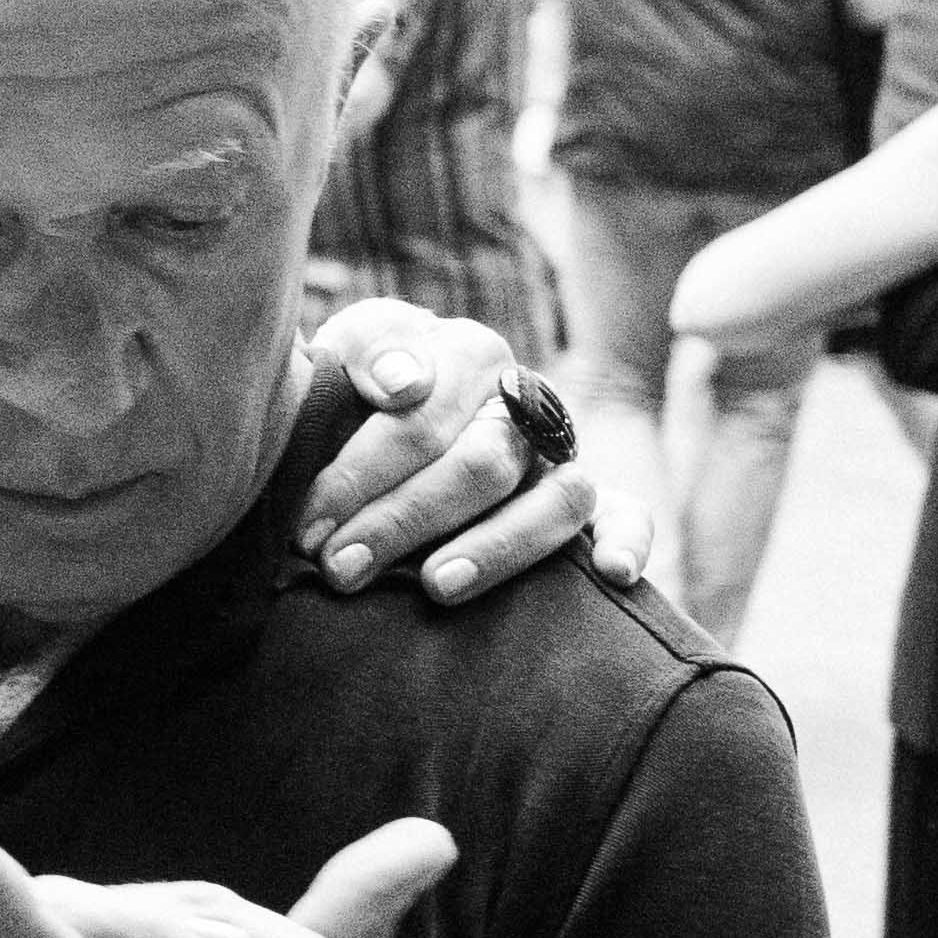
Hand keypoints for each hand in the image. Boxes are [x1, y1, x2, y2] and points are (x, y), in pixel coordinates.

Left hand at [297, 301, 616, 601]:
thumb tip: (403, 384)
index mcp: (465, 353)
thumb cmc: (358, 389)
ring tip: (436, 586)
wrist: (383, 406)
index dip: (360, 475)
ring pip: (555, 498)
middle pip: (480, 464)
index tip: (308, 526)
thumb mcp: (349, 354)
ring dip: (496, 547)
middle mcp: (522, 402)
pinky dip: (629, 541)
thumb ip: (370, 351)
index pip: (421, 417)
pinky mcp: (590, 501)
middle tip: (339, 566)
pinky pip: (627, 515)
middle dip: (404, 520)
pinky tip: (612, 573)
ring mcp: (559, 454)